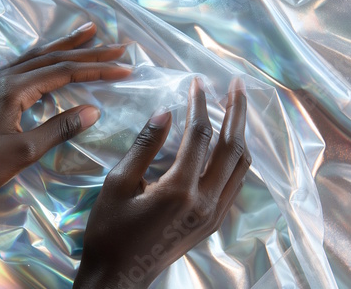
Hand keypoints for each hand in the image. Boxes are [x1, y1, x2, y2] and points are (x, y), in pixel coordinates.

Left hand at [0, 22, 130, 228]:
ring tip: (88, 33)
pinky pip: (25, 64)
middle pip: (53, 57)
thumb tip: (94, 110)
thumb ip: (60, 128)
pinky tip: (51, 56)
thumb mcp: (24, 151)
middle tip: (116, 45)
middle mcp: (5, 77)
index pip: (64, 72)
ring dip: (65, 45)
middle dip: (87, 51)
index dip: (96, 69)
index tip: (123, 67)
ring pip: (37, 56)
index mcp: (14, 88)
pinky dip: (45, 56)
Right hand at [74, 78, 250, 287]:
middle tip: (238, 84)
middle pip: (232, 146)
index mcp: (179, 190)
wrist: (120, 276)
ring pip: (240, 166)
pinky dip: (236, 157)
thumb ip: (145, 145)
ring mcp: (214, 214)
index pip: (199, 135)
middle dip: (236, 111)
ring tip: (236, 108)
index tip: (197, 81)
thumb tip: (167, 112)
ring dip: (240, 133)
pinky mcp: (213, 222)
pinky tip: (228, 144)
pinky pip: (235, 183)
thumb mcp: (119, 183)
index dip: (199, 104)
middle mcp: (205, 202)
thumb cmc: (110, 230)